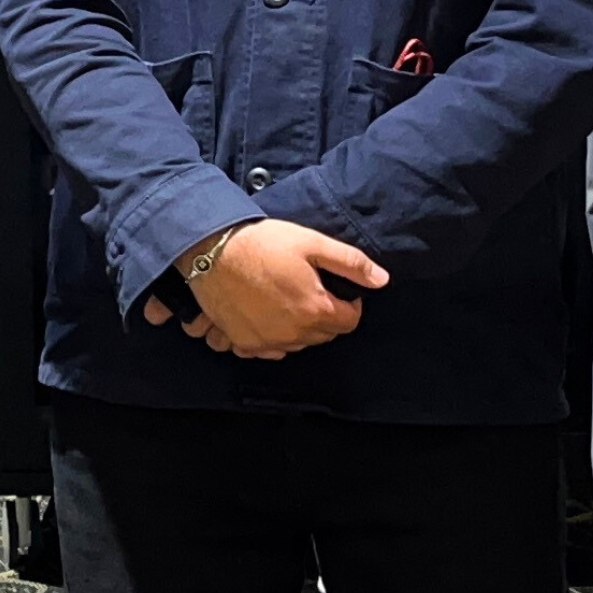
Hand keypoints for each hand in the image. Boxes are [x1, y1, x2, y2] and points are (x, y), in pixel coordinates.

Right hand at [155, 219, 386, 355]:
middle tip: (310, 288)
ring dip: (299, 327)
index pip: (349, 321)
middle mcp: (293, 333)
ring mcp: (266, 341)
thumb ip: (351, 263)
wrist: (211, 249)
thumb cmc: (260, 243)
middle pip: (324, 334)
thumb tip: (381, 280)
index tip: (338, 289)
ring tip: (285, 297)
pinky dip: (272, 337)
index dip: (349, 303)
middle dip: (324, 315)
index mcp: (314, 310)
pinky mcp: (242, 342)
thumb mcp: (311, 243)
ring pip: (297, 343)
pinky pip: (268, 350)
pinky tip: (266, 315)